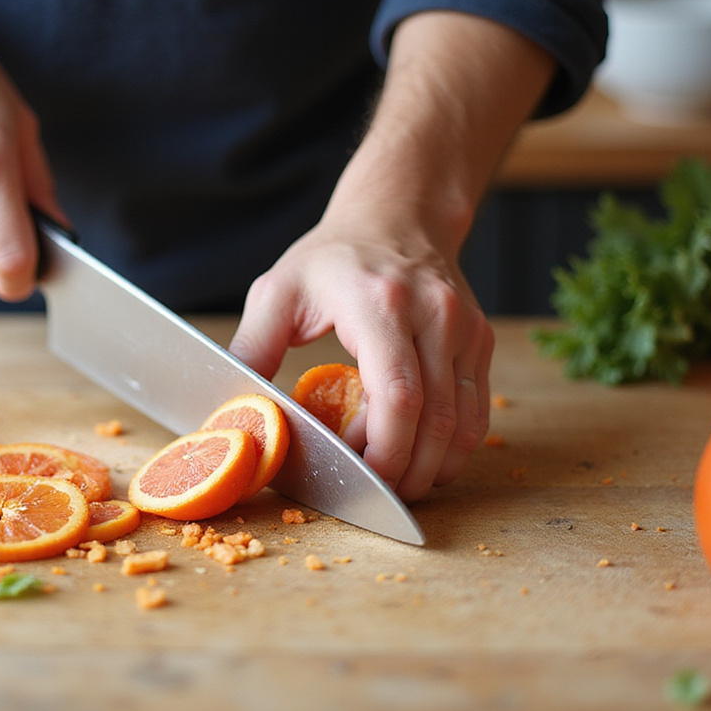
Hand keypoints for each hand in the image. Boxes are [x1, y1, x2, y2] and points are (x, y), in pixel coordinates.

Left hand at [229, 202, 493, 501]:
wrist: (397, 216)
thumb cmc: (331, 258)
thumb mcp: (277, 292)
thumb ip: (251, 350)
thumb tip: (230, 411)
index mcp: (381, 303)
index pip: (398, 394)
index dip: (383, 449)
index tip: (357, 476)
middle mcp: (434, 315)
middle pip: (434, 420)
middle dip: (406, 471)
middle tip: (375, 495)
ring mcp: (465, 329)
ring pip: (463, 424)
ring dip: (432, 467)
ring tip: (398, 485)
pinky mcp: (480, 341)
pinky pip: (476, 411)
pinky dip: (453, 448)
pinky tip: (424, 461)